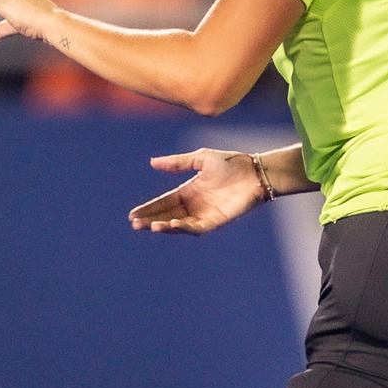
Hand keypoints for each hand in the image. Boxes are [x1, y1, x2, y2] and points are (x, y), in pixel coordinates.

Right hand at [129, 149, 266, 233]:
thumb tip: (152, 162)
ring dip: (164, 226)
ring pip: (179, 225)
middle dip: (151, 220)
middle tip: (135, 224)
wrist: (255, 171)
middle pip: (167, 216)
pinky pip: (196, 228)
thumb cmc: (231, 163)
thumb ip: (177, 162)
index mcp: (188, 191)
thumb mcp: (200, 159)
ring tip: (151, 226)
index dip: (148, 209)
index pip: (163, 202)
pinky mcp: (216, 221)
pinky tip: (172, 224)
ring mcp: (204, 214)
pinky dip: (184, 228)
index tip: (132, 215)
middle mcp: (194, 205)